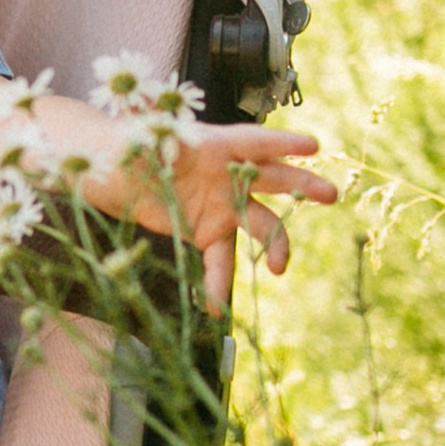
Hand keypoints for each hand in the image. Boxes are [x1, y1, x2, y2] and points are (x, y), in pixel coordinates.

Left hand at [62, 107, 337, 301]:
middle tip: (330, 195)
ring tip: (280, 268)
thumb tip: (133, 148)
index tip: (311, 146)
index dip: (280, 143)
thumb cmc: (125, 147)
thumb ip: (141, 147)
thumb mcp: (130, 144)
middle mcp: (225, 173)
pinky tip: (212, 305)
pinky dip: (216, 282)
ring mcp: (221, 204)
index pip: (251, 140)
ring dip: (275, 243)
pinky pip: (220, 259)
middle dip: (301, 184)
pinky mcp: (207, 232)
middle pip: (271, 178)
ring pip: (259, 223)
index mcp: (212, 143)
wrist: (114, 176)